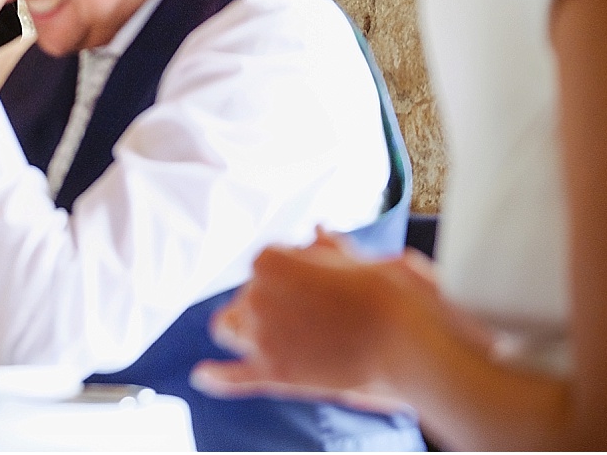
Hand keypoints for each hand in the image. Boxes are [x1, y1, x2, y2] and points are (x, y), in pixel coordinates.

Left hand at [190, 230, 428, 412]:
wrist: (404, 339)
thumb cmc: (386, 294)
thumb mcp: (354, 260)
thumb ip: (326, 249)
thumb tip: (317, 229)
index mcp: (269, 259)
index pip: (262, 265)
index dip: (288, 276)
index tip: (314, 286)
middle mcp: (255, 294)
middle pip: (244, 297)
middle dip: (266, 304)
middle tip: (306, 316)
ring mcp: (260, 334)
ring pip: (229, 329)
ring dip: (241, 331)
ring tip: (265, 338)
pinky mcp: (273, 373)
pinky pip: (234, 377)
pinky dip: (216, 378)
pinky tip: (202, 377)